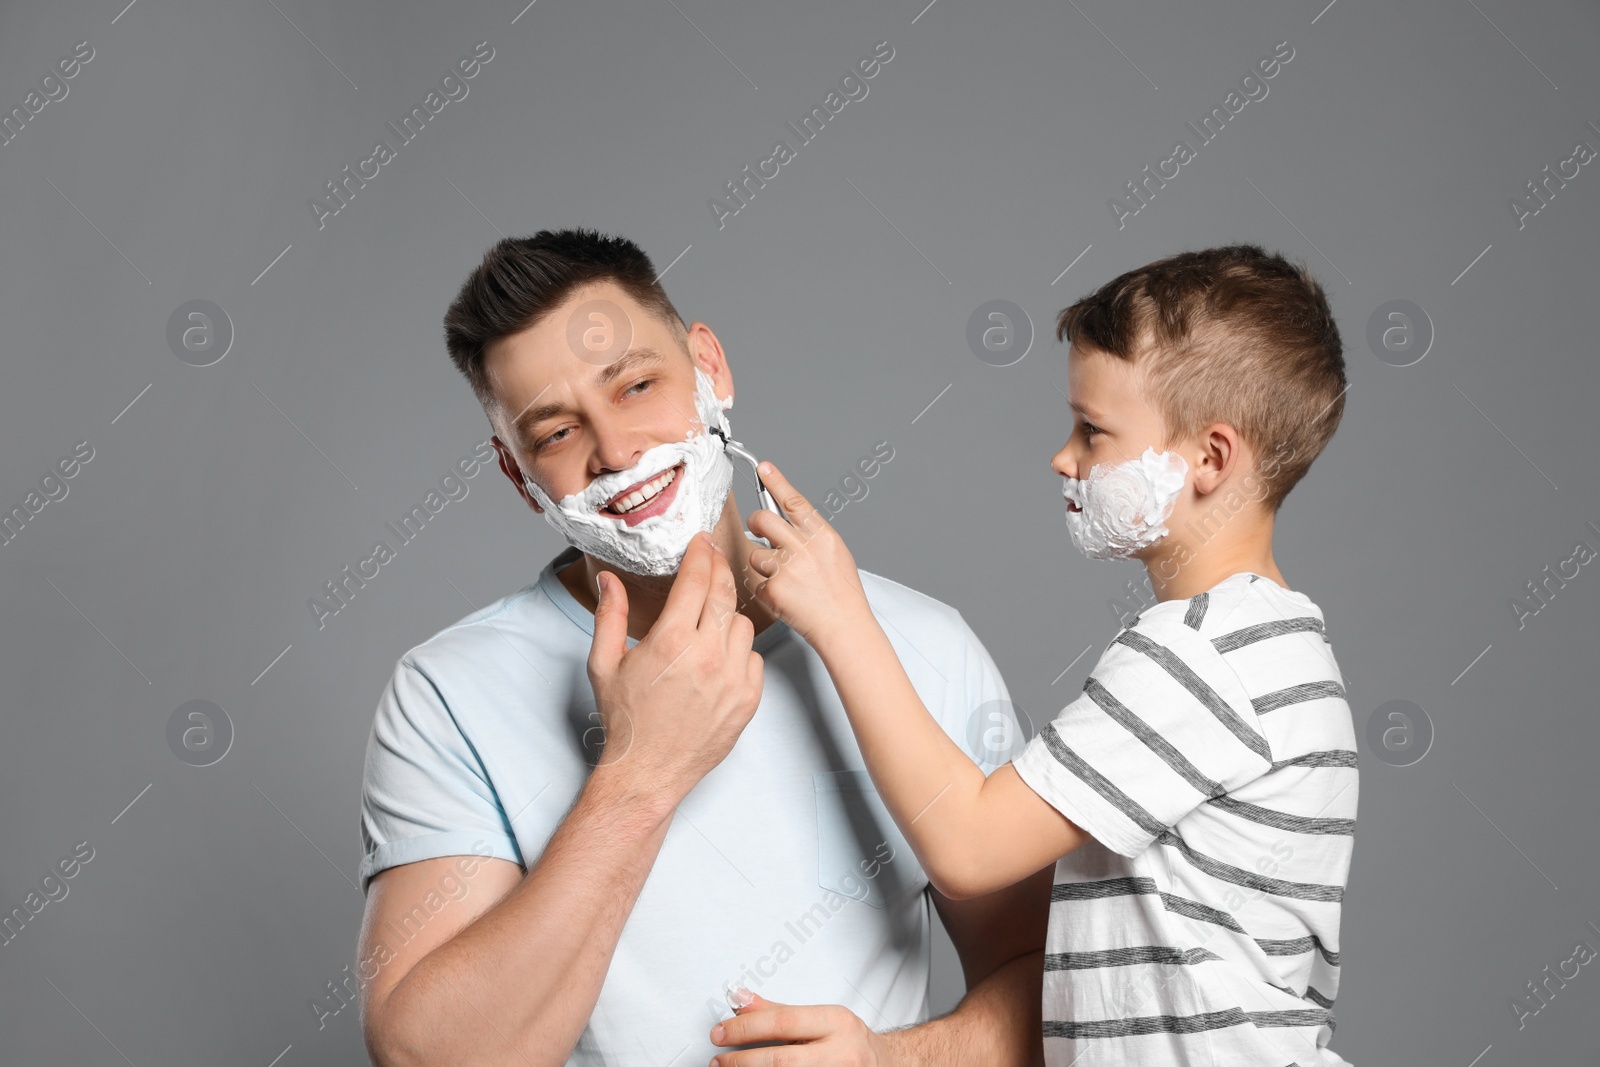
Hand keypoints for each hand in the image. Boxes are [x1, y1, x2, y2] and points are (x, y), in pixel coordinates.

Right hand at [586, 532, 764, 801]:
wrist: (648, 772)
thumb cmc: (625, 720)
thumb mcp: (605, 664)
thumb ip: (610, 616)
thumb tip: (609, 579)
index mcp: (670, 643)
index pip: (696, 580)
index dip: (701, 554)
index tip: (702, 540)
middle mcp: (706, 657)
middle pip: (724, 593)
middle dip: (720, 568)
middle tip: (714, 557)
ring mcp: (732, 679)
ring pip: (742, 624)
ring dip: (727, 616)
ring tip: (708, 623)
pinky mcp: (748, 700)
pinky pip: (755, 658)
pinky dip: (740, 652)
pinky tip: (719, 659)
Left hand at [709, 990, 887, 1066]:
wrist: (888, 1066)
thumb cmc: (850, 1043)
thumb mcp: (820, 1019)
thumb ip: (778, 1012)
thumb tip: (740, 1000)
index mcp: (837, 1023)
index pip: (783, 1022)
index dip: (745, 1028)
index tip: (720, 1033)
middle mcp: (842, 1054)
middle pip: (781, 1060)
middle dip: (742, 1062)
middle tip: (719, 1061)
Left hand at [744, 461, 870, 651]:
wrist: (845, 625)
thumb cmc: (842, 592)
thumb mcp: (835, 553)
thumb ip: (811, 535)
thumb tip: (788, 521)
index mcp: (821, 535)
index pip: (793, 501)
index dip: (776, 481)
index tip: (764, 468)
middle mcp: (803, 547)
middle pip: (763, 519)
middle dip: (756, 522)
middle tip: (759, 530)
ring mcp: (787, 568)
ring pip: (755, 553)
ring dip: (764, 564)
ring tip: (785, 579)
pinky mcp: (773, 589)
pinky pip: (757, 582)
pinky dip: (767, 590)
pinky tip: (785, 597)